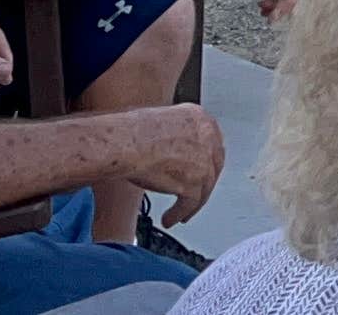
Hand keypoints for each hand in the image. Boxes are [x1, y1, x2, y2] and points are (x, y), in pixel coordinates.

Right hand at [115, 103, 226, 228]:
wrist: (124, 144)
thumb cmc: (131, 132)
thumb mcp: (163, 121)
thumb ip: (177, 134)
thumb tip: (177, 151)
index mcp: (199, 118)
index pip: (212, 144)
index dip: (206, 162)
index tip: (201, 172)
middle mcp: (206, 137)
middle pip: (213, 167)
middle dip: (203, 184)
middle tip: (194, 195)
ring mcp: (203, 161)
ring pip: (204, 189)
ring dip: (192, 205)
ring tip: (181, 214)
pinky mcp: (194, 182)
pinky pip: (190, 204)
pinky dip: (179, 213)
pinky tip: (170, 218)